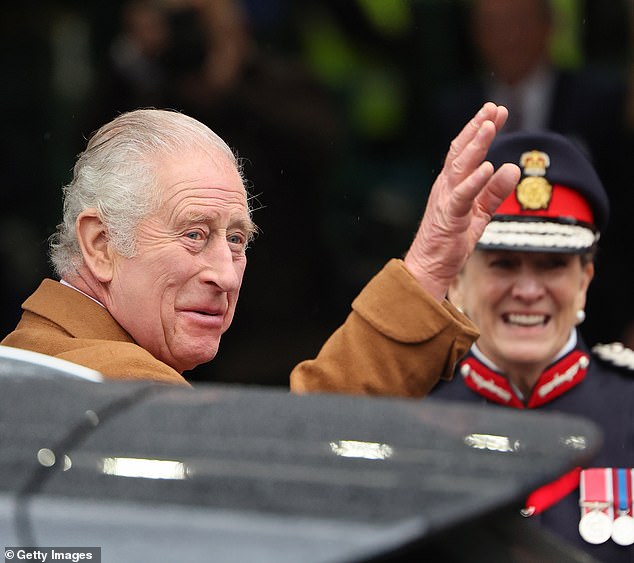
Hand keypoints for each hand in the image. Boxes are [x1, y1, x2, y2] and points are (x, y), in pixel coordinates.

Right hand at [404, 102, 519, 300]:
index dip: (480, 130)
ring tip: (489, 125)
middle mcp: (445, 187)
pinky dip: (475, 181)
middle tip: (494, 107)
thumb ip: (495, 192)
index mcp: (452, 184)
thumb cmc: (451, 241)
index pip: (466, 151)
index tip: (496, 111)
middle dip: (478, 128)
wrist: (429, 267)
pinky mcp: (449, 217)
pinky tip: (488, 167)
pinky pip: (463, 196)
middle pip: (461, 151)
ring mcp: (445, 200)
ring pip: (460, 167)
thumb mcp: (480, 214)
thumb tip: (512, 168)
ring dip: (476, 145)